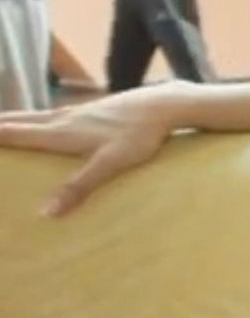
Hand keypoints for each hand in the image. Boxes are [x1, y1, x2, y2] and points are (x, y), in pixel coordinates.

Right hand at [0, 84, 187, 216]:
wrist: (165, 104)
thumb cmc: (139, 134)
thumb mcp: (110, 163)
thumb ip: (79, 187)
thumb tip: (45, 213)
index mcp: (61, 131)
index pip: (16, 133)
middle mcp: (64, 118)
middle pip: (21, 120)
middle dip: (0, 125)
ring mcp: (79, 111)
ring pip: (37, 115)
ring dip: (16, 120)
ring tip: (3, 125)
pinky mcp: (94, 109)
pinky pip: (55, 115)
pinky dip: (38, 119)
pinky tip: (47, 122)